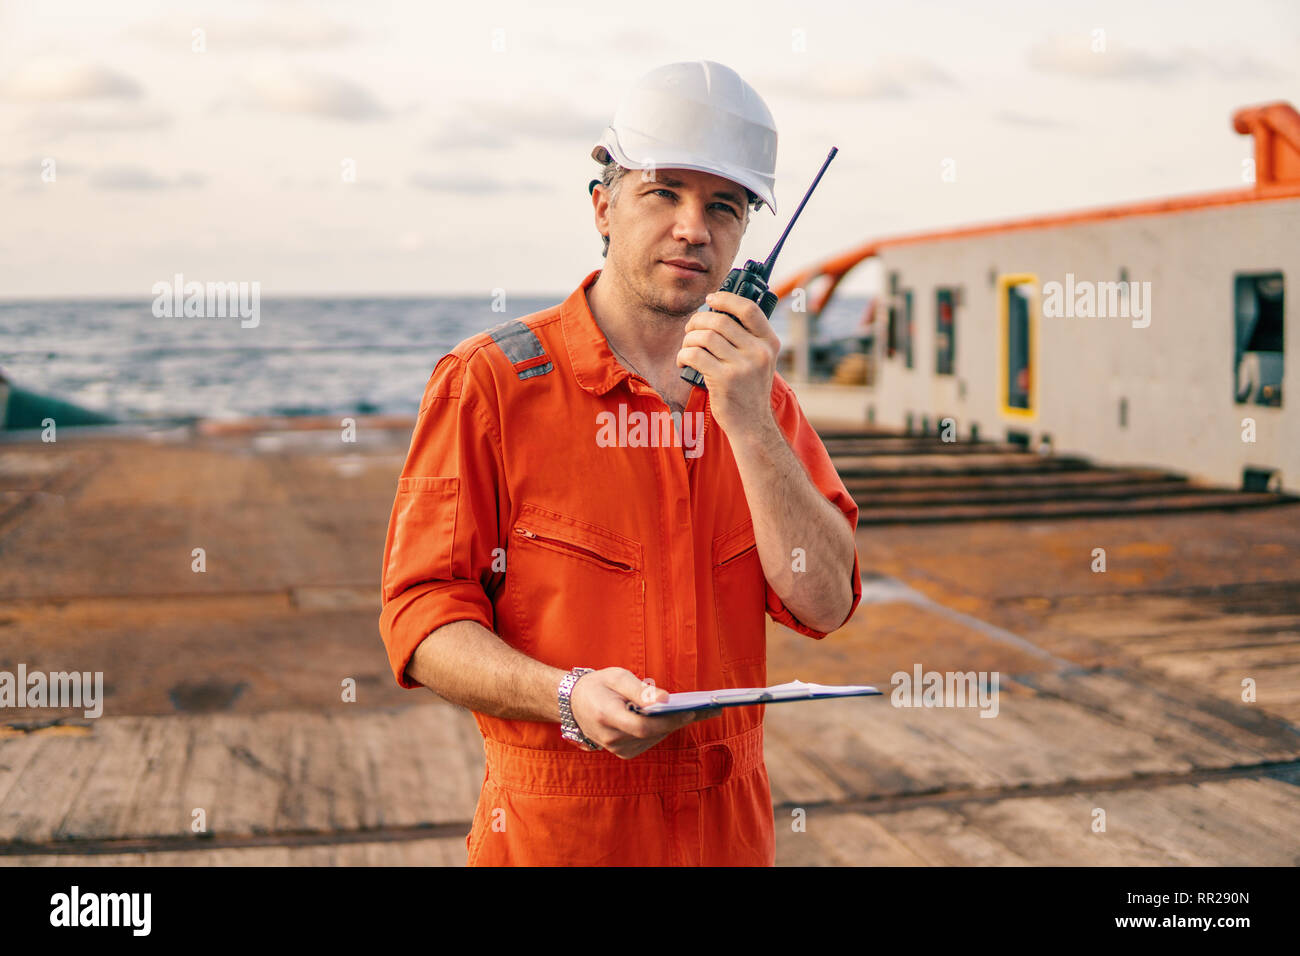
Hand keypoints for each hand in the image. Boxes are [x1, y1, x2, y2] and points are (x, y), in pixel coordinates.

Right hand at [567, 667, 718, 758]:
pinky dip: (664, 728)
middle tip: (709, 709)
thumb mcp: (616, 677)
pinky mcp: (624, 751)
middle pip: (654, 733)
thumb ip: (640, 689)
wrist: (574, 703)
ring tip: (702, 711)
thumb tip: (665, 699)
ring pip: (655, 738)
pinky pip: (650, 741)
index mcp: (607, 717)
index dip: (668, 720)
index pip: (643, 726)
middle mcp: (611, 737)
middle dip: (680, 719)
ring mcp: (617, 748)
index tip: (690, 711)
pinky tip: (678, 717)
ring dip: (675, 724)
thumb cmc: (597, 686)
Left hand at [676, 291, 781, 442]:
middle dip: (697, 321)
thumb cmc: (749, 390)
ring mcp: (742, 366)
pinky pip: (695, 355)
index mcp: (769, 343)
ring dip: (688, 340)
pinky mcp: (724, 380)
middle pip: (720, 320)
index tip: (711, 298)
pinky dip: (683, 356)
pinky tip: (683, 362)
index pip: (749, 309)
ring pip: (704, 336)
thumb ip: (747, 338)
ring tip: (687, 349)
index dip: (726, 298)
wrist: (752, 424)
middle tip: (690, 330)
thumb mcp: (759, 361)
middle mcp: (759, 352)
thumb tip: (718, 310)